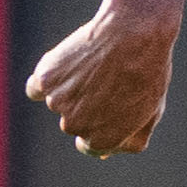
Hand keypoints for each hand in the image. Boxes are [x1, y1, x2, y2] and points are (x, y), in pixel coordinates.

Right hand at [25, 1, 180, 160]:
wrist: (136, 32)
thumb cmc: (148, 72)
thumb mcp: (150, 112)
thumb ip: (129, 139)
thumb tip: (104, 154)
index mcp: (101, 141)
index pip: (89, 145)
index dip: (102, 122)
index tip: (112, 103)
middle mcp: (75, 126)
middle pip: (74, 123)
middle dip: (88, 105)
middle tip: (110, 79)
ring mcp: (58, 102)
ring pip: (57, 101)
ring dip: (71, 87)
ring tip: (98, 66)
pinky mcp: (45, 78)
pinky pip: (35, 87)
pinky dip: (46, 79)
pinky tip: (67, 65)